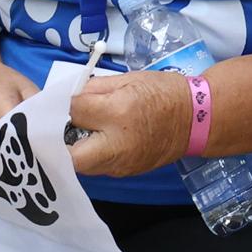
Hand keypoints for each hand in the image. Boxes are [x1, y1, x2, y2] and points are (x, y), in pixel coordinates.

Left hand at [65, 65, 196, 178]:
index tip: (56, 102)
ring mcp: (122, 164)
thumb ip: (93, 88)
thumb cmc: (163, 92)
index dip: (60, 105)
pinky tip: (91, 141)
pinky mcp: (125, 172)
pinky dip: (88, 155)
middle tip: (55, 128)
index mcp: (118, 113)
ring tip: (72, 133)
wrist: (196, 119)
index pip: (73, 111)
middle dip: (57, 143)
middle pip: (69, 155)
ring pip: (81, 166)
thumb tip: (67, 96)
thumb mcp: (127, 79)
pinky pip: (97, 167)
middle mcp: (117, 144)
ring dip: (71, 151)